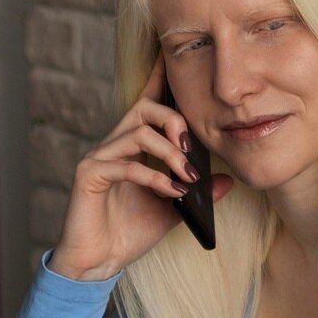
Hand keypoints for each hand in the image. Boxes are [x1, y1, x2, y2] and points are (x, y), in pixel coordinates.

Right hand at [49, 57, 235, 281]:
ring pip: (138, 132)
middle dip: (175, 122)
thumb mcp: (173, 210)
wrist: (98, 263)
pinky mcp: (89, 175)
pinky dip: (154, 178)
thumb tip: (228, 180)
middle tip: (192, 149)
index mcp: (131, 146)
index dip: (159, 76)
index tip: (173, 54)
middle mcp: (113, 144)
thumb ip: (196, 191)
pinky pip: (126, 165)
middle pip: (145, 108)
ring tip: (187, 177)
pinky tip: (171, 192)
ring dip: (170, 153)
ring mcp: (98, 157)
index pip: (147, 102)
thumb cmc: (128, 233)